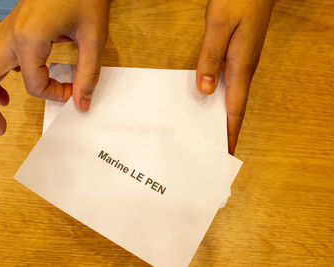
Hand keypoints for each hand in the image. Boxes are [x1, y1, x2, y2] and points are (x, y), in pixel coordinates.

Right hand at [0, 0, 109, 134]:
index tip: (73, 93)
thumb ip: (88, 74)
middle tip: (1, 128)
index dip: (55, 95)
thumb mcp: (94, 38)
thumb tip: (82, 103)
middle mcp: (9, 34)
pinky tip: (15, 75)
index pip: (34, 85)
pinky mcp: (12, 24)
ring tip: (4, 104)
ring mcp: (7, 27)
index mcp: (27, 39)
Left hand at [196, 0, 273, 154]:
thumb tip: (206, 90)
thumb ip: (211, 58)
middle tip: (214, 149)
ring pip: (231, 95)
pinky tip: (209, 99)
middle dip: (227, 129)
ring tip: (209, 131)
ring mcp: (242, 60)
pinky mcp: (238, 53)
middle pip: (235, 106)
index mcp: (241, 66)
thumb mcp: (219, 27)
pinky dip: (220, 96)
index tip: (227, 152)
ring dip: (223, 114)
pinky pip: (228, 81)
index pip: (235, 108)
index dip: (231, 132)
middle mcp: (244, 67)